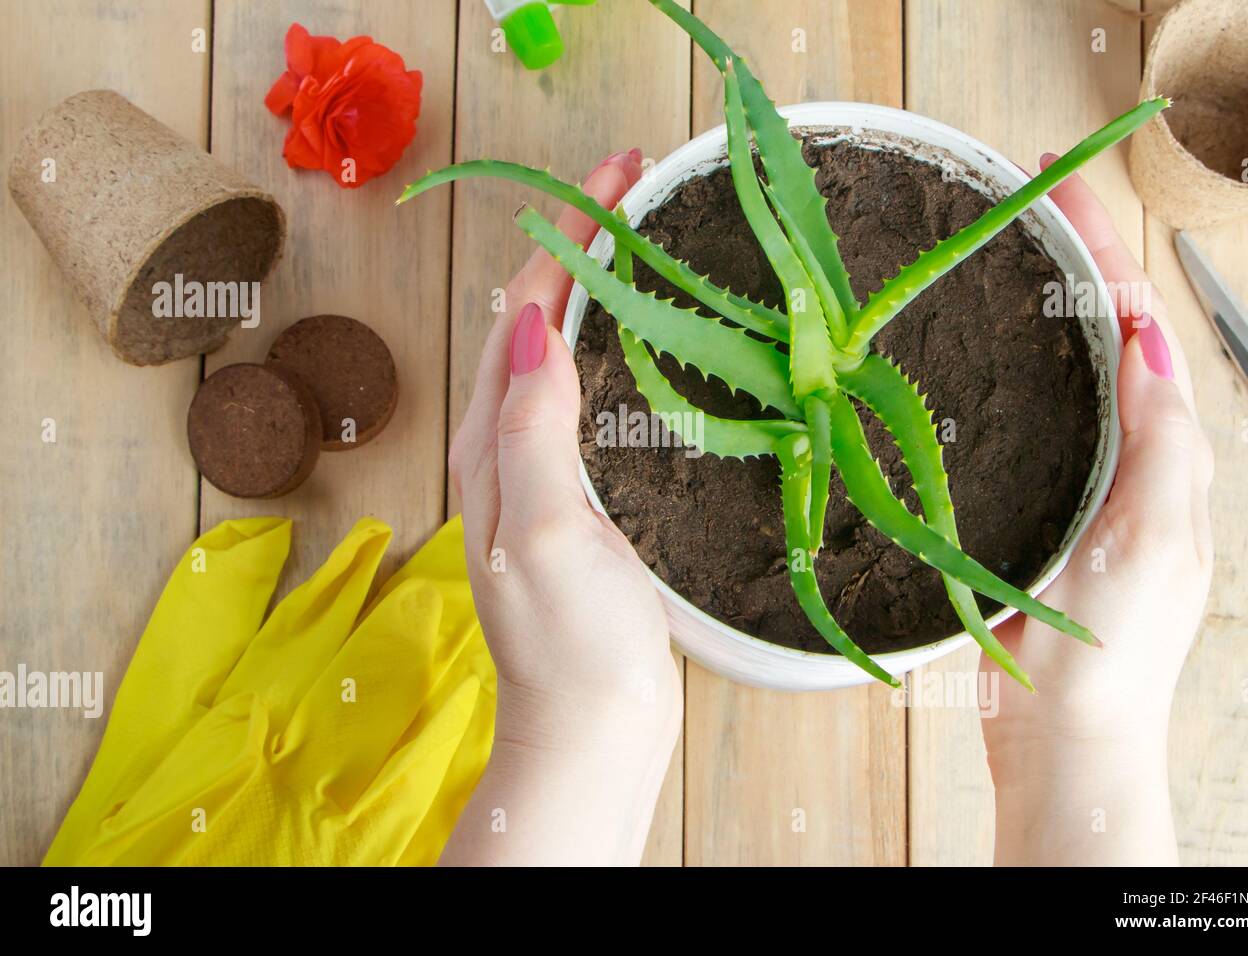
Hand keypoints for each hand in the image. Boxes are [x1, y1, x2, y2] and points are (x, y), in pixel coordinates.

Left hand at [440, 150, 681, 865]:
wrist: (591, 727)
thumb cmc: (572, 643)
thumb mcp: (545, 531)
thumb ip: (533, 429)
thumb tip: (539, 320)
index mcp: (491, 443)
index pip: (525, 309)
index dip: (569, 234)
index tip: (618, 174)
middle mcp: (502, 446)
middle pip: (533, 315)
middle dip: (577, 238)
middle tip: (632, 182)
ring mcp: (536, 471)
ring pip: (555, 348)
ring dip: (590, 282)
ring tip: (634, 233)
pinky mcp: (572, 495)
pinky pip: (579, 390)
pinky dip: (606, 339)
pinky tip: (635, 336)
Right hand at [979, 154, 1214, 864]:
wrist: (1065, 736)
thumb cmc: (1108, 652)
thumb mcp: (1151, 540)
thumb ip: (1162, 443)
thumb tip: (1150, 339)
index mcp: (1167, 455)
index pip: (1140, 324)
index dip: (1104, 249)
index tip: (1058, 188)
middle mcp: (1132, 458)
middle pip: (1109, 334)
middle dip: (1079, 256)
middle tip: (1028, 197)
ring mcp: (1086, 481)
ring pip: (1071, 372)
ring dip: (1048, 304)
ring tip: (1010, 250)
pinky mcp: (1039, 508)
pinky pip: (1034, 421)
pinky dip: (1015, 371)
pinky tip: (981, 359)